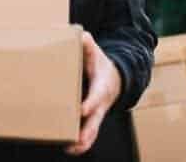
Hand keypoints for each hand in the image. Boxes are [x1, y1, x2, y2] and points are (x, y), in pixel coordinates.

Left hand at [64, 31, 120, 155]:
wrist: (115, 77)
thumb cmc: (101, 64)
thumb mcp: (96, 52)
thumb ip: (88, 45)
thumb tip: (82, 35)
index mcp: (101, 86)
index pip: (96, 96)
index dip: (90, 103)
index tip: (82, 110)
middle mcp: (101, 103)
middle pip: (96, 119)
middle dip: (87, 130)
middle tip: (78, 140)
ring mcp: (98, 113)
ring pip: (93, 131)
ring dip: (84, 141)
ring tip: (71, 149)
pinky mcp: (92, 119)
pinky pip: (89, 133)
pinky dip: (82, 143)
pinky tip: (70, 148)